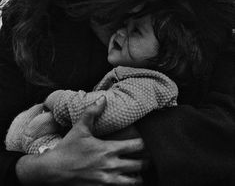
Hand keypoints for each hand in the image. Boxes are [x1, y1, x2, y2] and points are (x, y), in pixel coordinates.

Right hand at [16, 96, 144, 184]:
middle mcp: (111, 166)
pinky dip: (127, 184)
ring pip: (134, 181)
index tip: (147, 141)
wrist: (53, 171)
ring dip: (139, 175)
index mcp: (108, 150)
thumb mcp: (80, 128)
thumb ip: (92, 112)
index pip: (136, 146)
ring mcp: (107, 181)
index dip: (145, 143)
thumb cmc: (68, 148)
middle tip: (148, 157)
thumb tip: (103, 98)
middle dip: (146, 160)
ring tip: (139, 171)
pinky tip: (125, 179)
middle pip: (140, 165)